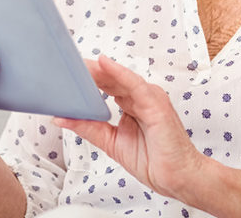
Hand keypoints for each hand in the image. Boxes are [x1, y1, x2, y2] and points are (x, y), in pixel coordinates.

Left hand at [53, 55, 206, 202]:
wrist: (179, 178)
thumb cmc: (154, 161)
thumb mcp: (111, 142)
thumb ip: (88, 128)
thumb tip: (61, 118)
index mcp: (132, 104)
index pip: (106, 85)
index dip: (86, 78)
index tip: (66, 72)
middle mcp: (141, 98)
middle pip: (111, 79)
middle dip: (89, 72)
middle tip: (66, 64)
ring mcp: (149, 98)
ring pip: (120, 78)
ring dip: (98, 70)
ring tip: (78, 63)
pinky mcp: (156, 104)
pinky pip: (135, 85)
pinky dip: (119, 73)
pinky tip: (104, 64)